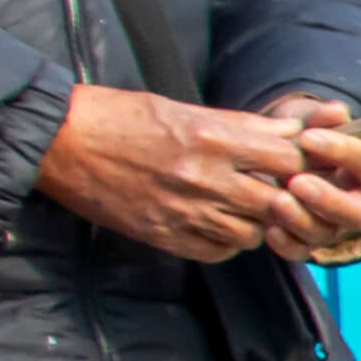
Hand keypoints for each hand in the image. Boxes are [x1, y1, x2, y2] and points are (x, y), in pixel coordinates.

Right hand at [39, 84, 360, 262]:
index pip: (289, 159)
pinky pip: (219, 252)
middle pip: (277, 201)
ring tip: (243, 206)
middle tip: (275, 189)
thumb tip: (289, 130)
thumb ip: (239, 125)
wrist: (61, 141)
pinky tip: (218, 224)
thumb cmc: (119, 116)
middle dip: (283, 196)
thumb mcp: (183, 108)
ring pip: (252, 233)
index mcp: (212, 139)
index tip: (295, 162)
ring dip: (256, 222)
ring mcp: (185, 213)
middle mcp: (204, 178)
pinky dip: (227, 242)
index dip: (299, 162)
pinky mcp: (166, 237)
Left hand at [254, 92, 360, 256]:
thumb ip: (321, 118)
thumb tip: (336, 111)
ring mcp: (332, 228)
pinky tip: (269, 228)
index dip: (343, 152)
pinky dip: (286, 243)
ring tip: (278, 199)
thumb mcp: (311, 123)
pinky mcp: (307, 244)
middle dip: (327, 199)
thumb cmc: (304, 141)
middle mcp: (357, 205)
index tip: (309, 137)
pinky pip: (301, 251)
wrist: (280, 162)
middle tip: (297, 180)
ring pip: (327, 234)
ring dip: (302, 219)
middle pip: (357, 214)